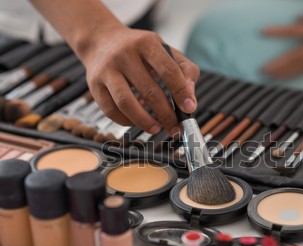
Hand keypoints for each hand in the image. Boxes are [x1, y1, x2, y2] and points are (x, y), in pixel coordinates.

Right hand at [80, 26, 199, 135]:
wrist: (101, 41)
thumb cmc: (139, 50)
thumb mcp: (165, 50)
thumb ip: (184, 70)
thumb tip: (190, 97)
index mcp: (147, 43)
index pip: (168, 70)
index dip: (181, 92)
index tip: (189, 109)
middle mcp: (125, 55)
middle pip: (149, 91)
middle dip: (166, 115)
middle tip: (175, 128)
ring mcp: (107, 70)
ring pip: (126, 103)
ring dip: (145, 122)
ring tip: (157, 129)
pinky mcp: (94, 85)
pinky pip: (111, 110)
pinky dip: (127, 121)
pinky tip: (138, 122)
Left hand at [263, 8, 302, 78]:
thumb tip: (299, 18)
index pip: (296, 30)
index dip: (279, 32)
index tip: (263, 32)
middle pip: (296, 55)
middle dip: (278, 63)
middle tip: (262, 70)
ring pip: (301, 65)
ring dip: (284, 71)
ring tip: (269, 76)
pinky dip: (295, 72)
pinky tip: (285, 76)